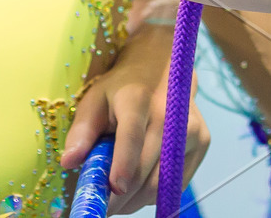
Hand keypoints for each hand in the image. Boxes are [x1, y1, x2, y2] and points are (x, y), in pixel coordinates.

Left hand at [59, 23, 208, 212]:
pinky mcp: (202, 141)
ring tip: (118, 199)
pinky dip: (155, 192)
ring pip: (163, 181)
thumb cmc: (121, 89)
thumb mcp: (95, 100)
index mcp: (137, 99)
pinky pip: (176, 182)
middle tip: (104, 208)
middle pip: (147, 168)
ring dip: (138, 199)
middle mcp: (169, 113)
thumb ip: (82, 132)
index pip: (132, 136)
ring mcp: (190, 128)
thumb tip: (68, 162)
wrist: (160, 67)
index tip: (113, 190)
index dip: (123, 165)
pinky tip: (139, 187)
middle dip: (123, 196)